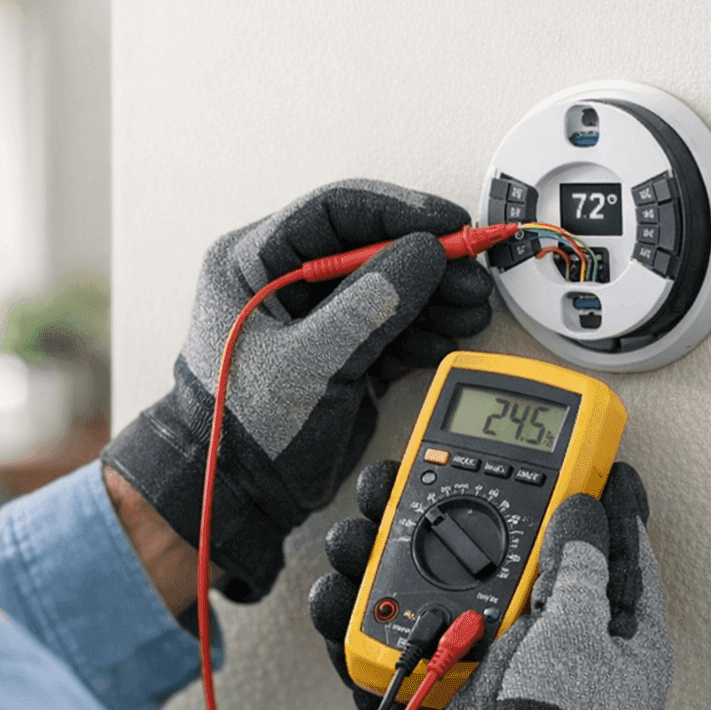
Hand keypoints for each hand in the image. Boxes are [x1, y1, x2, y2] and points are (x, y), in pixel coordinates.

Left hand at [103, 180, 492, 601]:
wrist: (239, 498)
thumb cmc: (244, 431)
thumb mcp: (310, 362)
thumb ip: (369, 305)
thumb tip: (424, 253)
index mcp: (253, 262)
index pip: (334, 212)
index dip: (397, 211)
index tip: (448, 223)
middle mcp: (284, 282)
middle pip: (370, 248)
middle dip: (426, 262)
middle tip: (471, 274)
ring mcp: (316, 319)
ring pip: (387, 286)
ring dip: (433, 296)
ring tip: (469, 308)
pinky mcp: (341, 352)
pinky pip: (391, 325)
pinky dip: (424, 329)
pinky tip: (449, 335)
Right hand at [309, 460, 671, 709]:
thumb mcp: (579, 627)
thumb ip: (577, 562)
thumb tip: (585, 508)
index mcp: (606, 635)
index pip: (609, 551)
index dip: (597, 501)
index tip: (585, 458)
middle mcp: (547, 642)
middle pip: (502, 552)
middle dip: (457, 511)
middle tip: (424, 474)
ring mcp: (484, 660)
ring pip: (435, 583)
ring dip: (388, 552)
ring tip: (362, 528)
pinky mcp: (432, 680)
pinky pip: (391, 632)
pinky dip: (358, 612)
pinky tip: (340, 587)